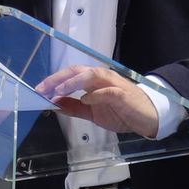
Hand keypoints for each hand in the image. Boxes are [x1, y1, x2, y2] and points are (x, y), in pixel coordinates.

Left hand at [35, 65, 158, 138]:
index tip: (39, 90)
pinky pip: (108, 91)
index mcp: (94, 81)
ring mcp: (113, 84)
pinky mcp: (123, 95)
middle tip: (42, 88)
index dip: (54, 80)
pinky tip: (86, 100)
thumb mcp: (92, 113)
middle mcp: (103, 78)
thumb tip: (54, 104)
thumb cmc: (122, 111)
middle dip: (58, 78)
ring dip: (73, 82)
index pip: (71, 74)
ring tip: (59, 91)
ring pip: (91, 75)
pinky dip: (96, 94)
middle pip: (78, 70)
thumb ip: (74, 107)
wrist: (148, 117)